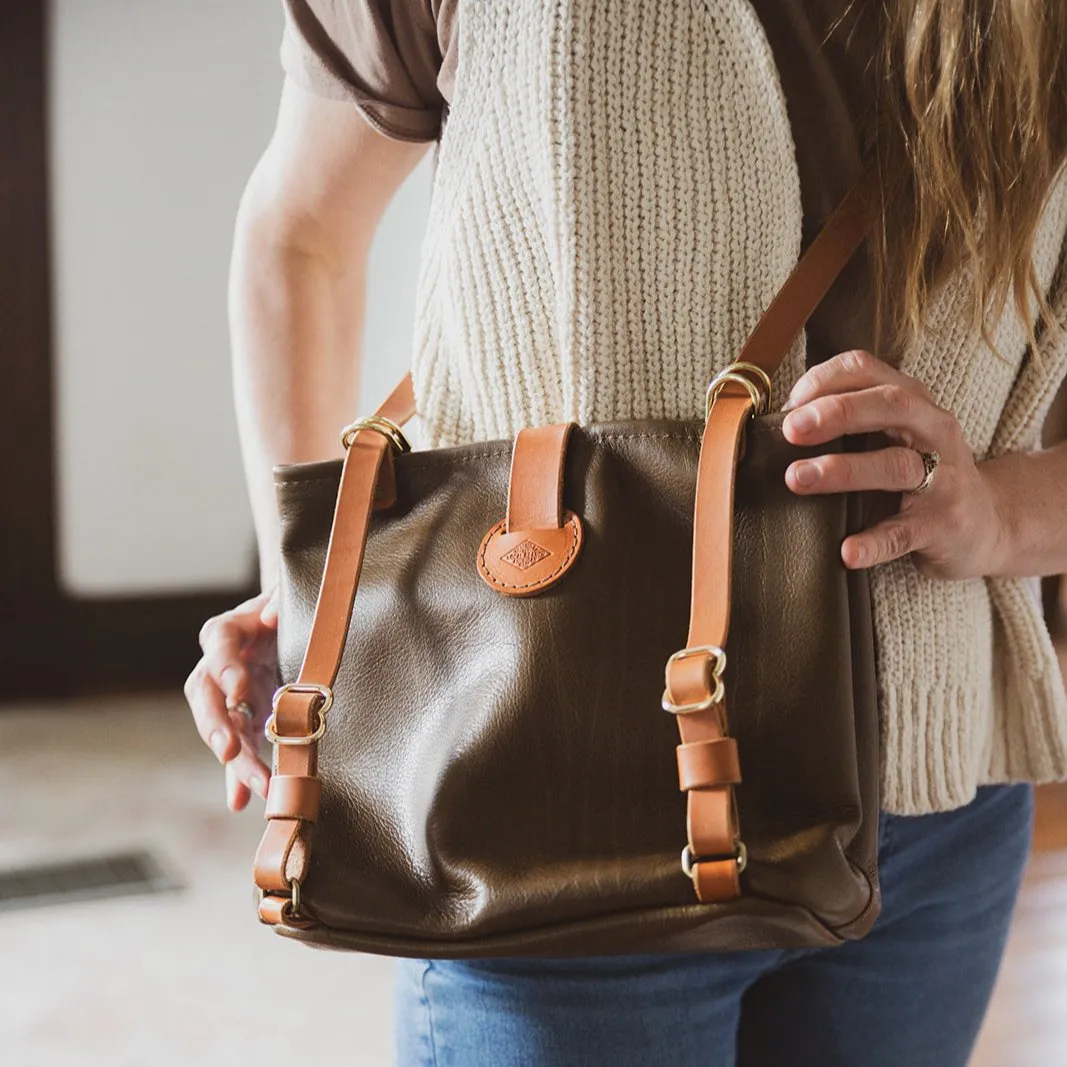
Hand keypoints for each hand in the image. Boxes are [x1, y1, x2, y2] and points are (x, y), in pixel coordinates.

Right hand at [184, 588, 278, 810]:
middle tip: (228, 750)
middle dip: (216, 724)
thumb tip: (272, 614)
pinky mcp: (246, 717)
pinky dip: (240, 775)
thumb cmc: (293, 603)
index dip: (224, 665)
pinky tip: (243, 800)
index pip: (217, 641)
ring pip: (223, 728)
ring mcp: (231, 695)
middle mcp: (221, 664)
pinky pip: (239, 749)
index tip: (239, 688)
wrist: (297, 621)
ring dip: (235, 760)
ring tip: (256, 786)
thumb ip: (282, 599)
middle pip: (207, 694)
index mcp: (231, 628)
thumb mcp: (291, 593)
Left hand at [780, 350, 1006, 579]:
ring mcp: (943, 479)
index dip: (825, 379)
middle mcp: (933, 430)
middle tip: (791, 429)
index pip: (868, 370)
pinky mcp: (944, 526)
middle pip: (889, 406)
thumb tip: (777, 424)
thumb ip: (847, 423)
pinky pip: (904, 533)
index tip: (789, 403)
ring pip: (895, 466)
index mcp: (912, 402)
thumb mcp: (891, 436)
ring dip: (842, 470)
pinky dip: (874, 541)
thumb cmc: (919, 473)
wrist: (987, 524)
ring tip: (796, 479)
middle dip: (837, 413)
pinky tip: (846, 550)